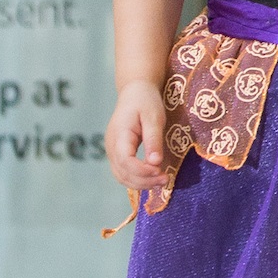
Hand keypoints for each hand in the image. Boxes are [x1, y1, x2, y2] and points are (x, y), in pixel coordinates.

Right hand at [106, 80, 170, 194]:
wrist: (135, 93)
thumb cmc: (146, 102)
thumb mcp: (154, 117)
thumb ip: (153, 139)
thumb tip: (156, 163)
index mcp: (119, 135)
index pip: (126, 161)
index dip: (142, 171)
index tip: (161, 172)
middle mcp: (111, 146)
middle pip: (123, 173)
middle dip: (144, 181)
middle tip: (166, 180)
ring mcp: (112, 151)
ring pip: (122, 177)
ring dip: (141, 184)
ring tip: (163, 181)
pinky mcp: (117, 154)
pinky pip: (124, 173)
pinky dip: (137, 180)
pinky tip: (153, 178)